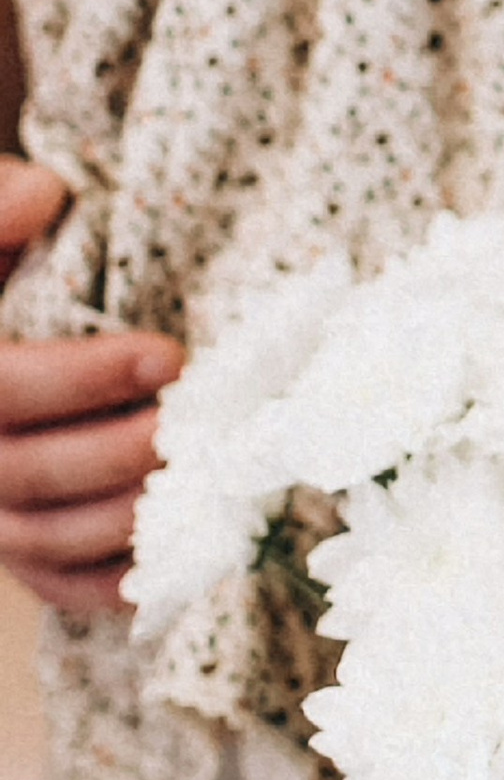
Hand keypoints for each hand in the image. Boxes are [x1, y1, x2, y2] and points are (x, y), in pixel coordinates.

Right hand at [0, 160, 176, 614]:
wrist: (7, 332)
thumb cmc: (3, 275)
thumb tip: (46, 194)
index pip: (5, 389)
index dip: (84, 379)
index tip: (169, 355)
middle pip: (31, 474)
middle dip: (123, 451)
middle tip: (199, 423)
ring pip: (49, 539)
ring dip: (133, 515)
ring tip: (207, 478)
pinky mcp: (21, 552)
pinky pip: (63, 585)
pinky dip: (120, 581)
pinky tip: (185, 551)